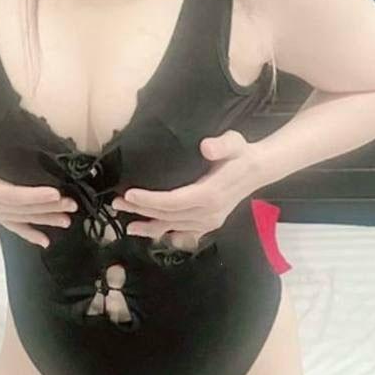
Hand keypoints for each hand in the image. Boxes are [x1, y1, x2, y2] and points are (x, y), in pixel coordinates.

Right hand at [0, 125, 76, 248]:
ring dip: (46, 220)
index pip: (10, 194)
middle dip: (48, 208)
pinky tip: (45, 241)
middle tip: (70, 204)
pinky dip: (30, 234)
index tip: (54, 193)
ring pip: (23, 218)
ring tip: (67, 220)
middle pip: (22, 209)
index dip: (33, 196)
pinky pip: (15, 226)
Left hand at [110, 129, 260, 246]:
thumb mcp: (234, 142)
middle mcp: (208, 213)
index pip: (173, 201)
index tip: (129, 194)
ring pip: (172, 226)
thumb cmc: (241, 153)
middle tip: (116, 203)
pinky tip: (148, 231)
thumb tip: (206, 147)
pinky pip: (182, 231)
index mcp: (210, 194)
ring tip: (127, 225)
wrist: (257, 170)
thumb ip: (222, 144)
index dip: (149, 200)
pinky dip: (163, 232)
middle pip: (168, 216)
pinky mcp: (209, 224)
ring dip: (149, 225)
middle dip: (141, 210)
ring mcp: (209, 221)